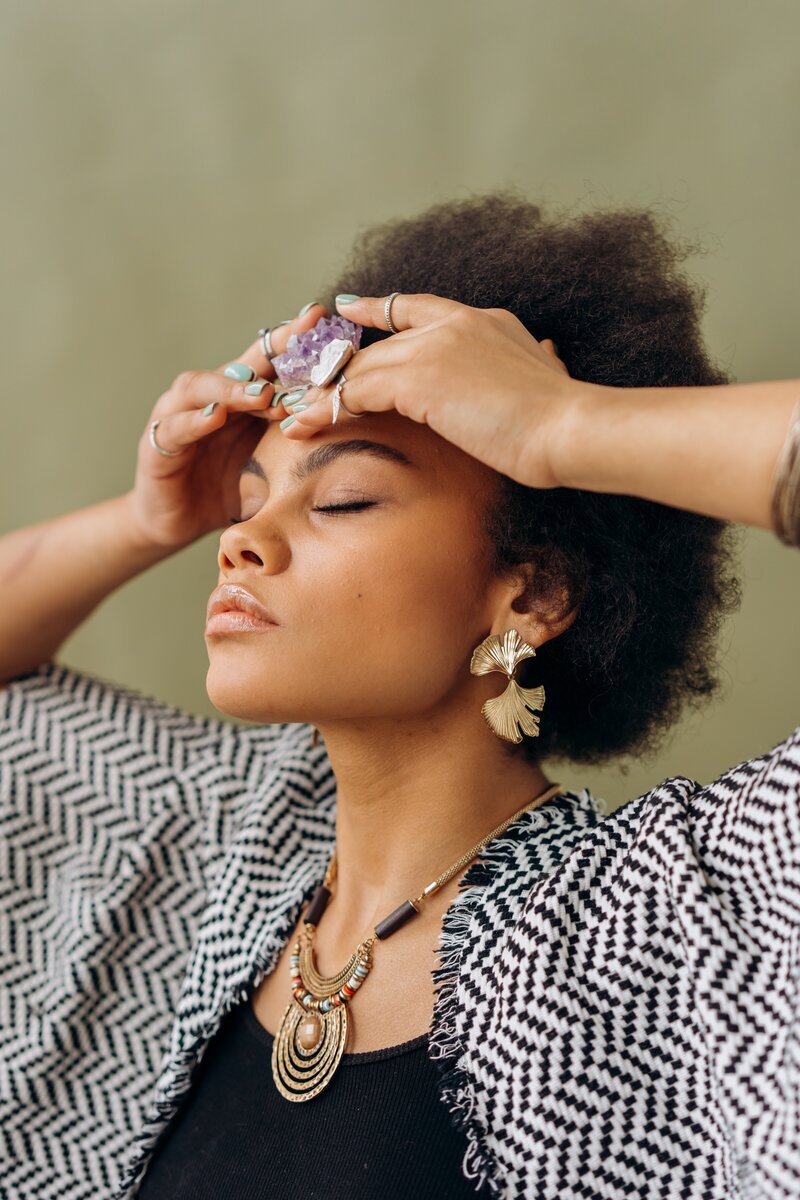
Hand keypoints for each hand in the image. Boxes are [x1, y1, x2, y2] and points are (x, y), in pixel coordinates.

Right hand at [126, 304, 326, 548]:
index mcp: (241, 399)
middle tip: (300, 344)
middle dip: (270, 351)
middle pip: (238, 364)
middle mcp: (208, 398)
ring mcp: (176, 417)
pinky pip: (173, 428)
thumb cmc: (231, 491)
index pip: (268, 360)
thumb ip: (303, 450)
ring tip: (262, 393)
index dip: (291, 338)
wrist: (177, 524)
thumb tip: (361, 442)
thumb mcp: (275, 469)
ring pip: (200, 387)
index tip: (321, 317)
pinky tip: (215, 417)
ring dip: (232, 387)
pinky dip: (194, 421)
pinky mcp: (155, 447)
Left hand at [278, 293, 587, 488]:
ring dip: (321, 393)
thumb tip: (550, 356)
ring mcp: (435, 345)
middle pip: (377, 341)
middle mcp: (455, 323)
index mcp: (485, 321)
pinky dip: (325, 410)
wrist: (569, 428)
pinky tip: (304, 426)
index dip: (377, 309)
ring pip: (360, 366)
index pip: (417, 307)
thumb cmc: (565, 422)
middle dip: (334, 365)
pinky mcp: (418, 376)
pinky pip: (355, 391)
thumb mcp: (547, 382)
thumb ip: (537, 363)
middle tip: (298, 384)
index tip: (346, 307)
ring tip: (290, 413)